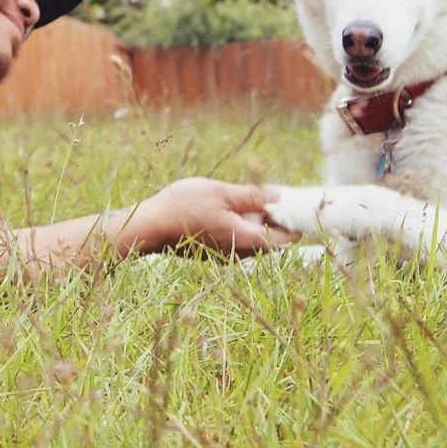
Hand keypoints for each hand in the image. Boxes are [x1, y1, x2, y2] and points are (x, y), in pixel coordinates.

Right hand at [133, 178, 294, 257]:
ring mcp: (223, 255)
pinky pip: (236, 243)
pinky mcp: (211, 253)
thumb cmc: (183, 206)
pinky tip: (232, 211)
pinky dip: (241, 228)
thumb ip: (252, 197)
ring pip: (252, 243)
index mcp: (244, 238)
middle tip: (275, 200)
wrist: (149, 226)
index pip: (283, 240)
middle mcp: (237, 253)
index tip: (297, 209)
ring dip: (257, 225)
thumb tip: (278, 196)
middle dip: (276, 223)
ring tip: (253, 202)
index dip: (294, 226)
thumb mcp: (221, 192)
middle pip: (269, 243)